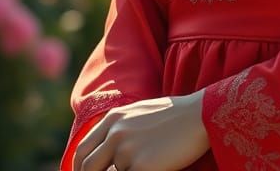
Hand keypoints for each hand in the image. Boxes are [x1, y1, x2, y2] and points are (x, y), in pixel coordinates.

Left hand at [72, 89, 210, 170]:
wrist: (199, 115)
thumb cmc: (174, 116)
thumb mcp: (139, 113)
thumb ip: (119, 128)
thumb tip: (105, 151)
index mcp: (113, 118)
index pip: (83, 150)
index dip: (80, 168)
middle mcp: (115, 133)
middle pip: (87, 167)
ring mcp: (126, 150)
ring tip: (141, 165)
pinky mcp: (140, 166)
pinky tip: (152, 168)